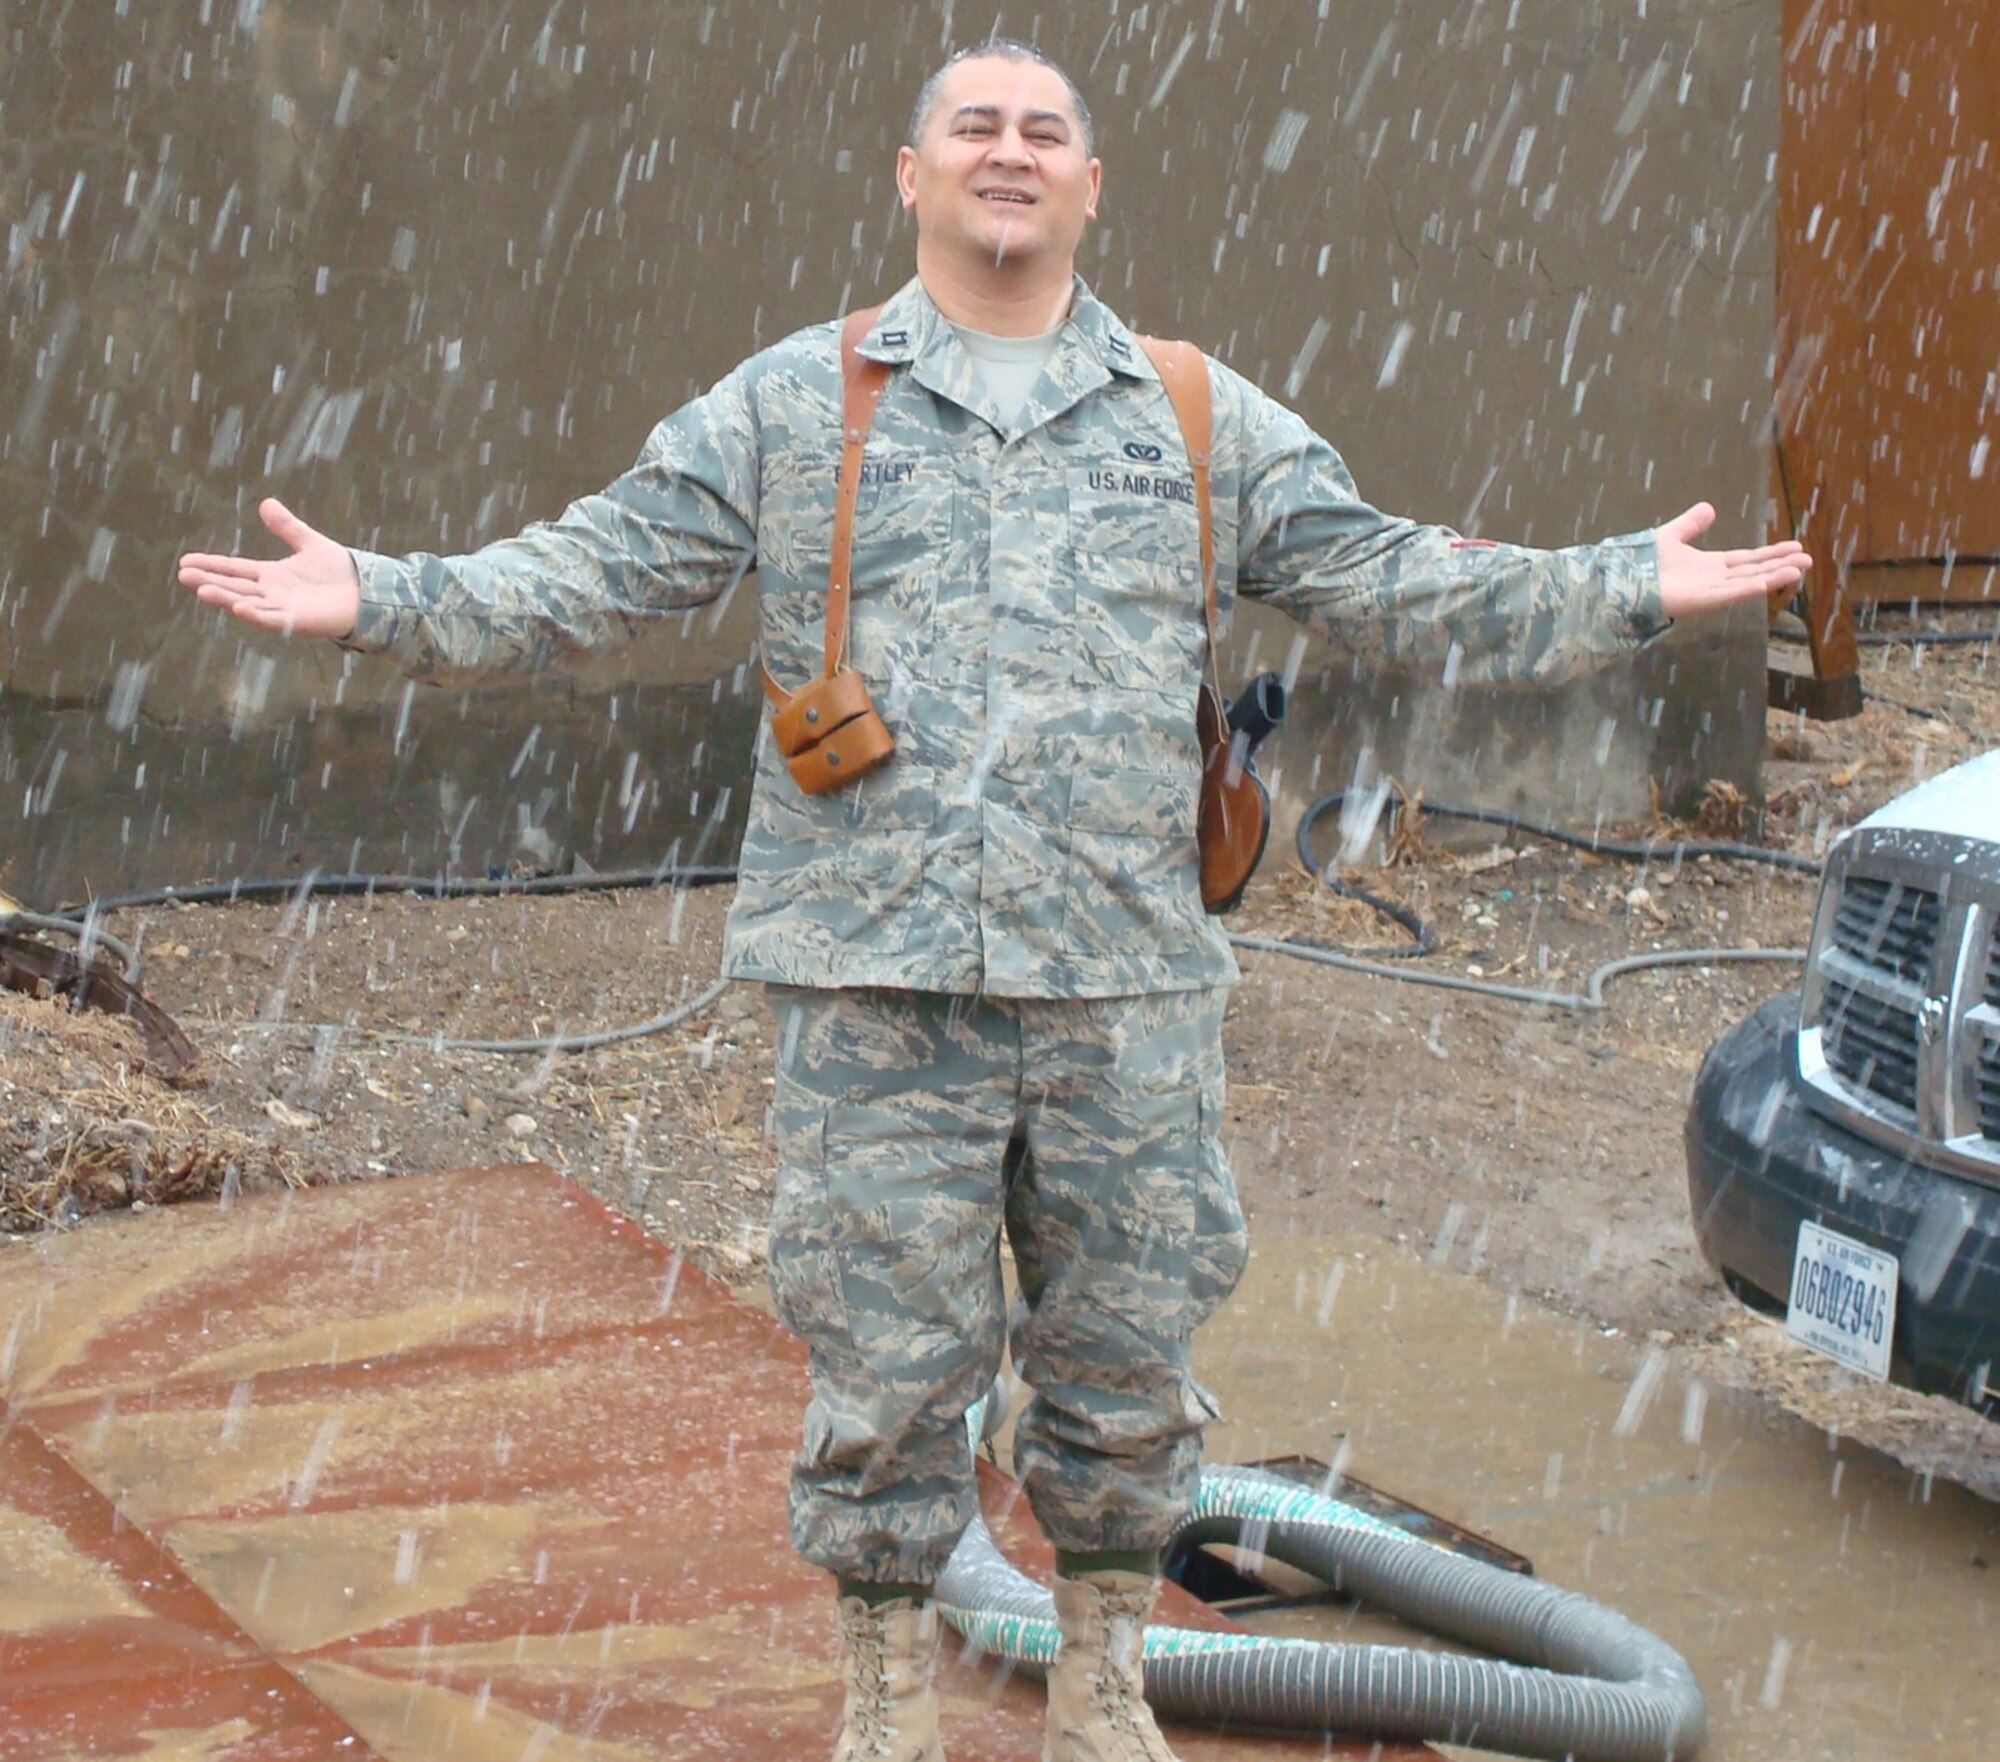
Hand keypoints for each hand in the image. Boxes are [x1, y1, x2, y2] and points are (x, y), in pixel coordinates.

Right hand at [177, 499, 362, 638]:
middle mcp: (272, 593)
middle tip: (183, 575)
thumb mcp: (309, 542)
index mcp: (271, 575)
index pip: (234, 569)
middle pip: (234, 586)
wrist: (368, 591)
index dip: (211, 565)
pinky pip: (272, 619)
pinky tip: (239, 608)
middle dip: (209, 581)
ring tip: (202, 590)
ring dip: (225, 598)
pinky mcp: (297, 621)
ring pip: (247, 603)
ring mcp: (282, 608)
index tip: (185, 562)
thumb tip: (266, 503)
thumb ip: (288, 527)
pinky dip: (256, 615)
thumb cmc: (340, 572)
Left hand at [1654, 502, 1810, 618]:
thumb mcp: (1671, 536)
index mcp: (1710, 565)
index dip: (1771, 554)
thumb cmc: (1641, 565)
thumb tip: (1709, 507)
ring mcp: (1708, 592)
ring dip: (1773, 576)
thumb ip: (1690, 524)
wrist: (1620, 581)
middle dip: (1781, 565)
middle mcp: (1714, 580)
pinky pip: (1727, 595)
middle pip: (1754, 571)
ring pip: (1748, 583)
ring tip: (1800, 569)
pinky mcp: (1698, 601)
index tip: (1795, 547)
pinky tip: (1766, 583)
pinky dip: (1747, 589)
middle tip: (1809, 559)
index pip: (1748, 559)